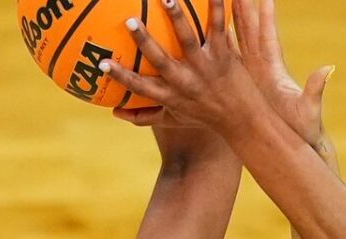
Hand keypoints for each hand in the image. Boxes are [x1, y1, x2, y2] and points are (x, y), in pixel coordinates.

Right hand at [105, 0, 267, 132]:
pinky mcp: (224, 56)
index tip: (101, 63)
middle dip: (144, 41)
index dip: (120, 75)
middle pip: (161, 60)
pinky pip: (218, 28)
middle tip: (129, 21)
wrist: (244, 120)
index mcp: (171, 96)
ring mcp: (206, 67)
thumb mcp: (175, 120)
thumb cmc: (205, 117)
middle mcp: (186, 82)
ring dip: (177, 18)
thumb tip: (115, 112)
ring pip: (189, 40)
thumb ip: (145, 115)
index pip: (140, 86)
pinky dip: (215, 8)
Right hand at [233, 0, 333, 148]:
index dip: (266, 16)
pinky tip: (208, 32)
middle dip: (244, 8)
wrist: (293, 145)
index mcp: (275, 70)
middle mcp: (263, 67)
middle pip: (250, 31)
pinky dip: (219, 45)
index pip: (268, 36)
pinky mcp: (243, 84)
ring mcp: (251, 74)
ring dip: (229, 20)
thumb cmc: (303, 129)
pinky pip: (228, 60)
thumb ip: (315, 89)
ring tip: (220, 1)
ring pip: (238, 41)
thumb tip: (327, 69)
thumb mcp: (309, 109)